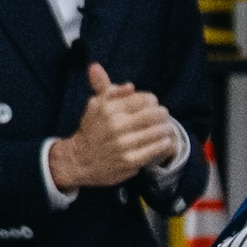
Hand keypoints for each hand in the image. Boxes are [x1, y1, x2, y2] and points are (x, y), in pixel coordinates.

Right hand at [48, 62, 185, 190]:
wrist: (80, 161)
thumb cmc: (92, 129)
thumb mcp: (95, 105)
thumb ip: (108, 89)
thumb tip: (129, 85)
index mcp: (108, 108)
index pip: (143, 99)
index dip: (151, 100)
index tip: (152, 104)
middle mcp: (115, 125)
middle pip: (154, 114)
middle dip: (162, 114)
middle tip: (164, 116)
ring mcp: (123, 144)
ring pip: (158, 131)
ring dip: (165, 128)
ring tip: (166, 128)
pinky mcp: (129, 161)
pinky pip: (155, 149)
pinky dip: (164, 144)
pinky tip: (163, 141)